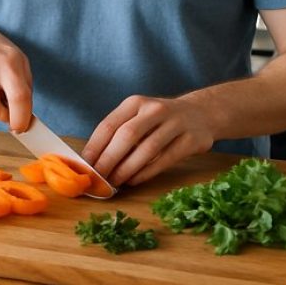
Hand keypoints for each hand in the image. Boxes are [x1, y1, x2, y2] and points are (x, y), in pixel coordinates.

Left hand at [81, 95, 214, 186]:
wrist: (201, 114)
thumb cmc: (159, 121)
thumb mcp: (138, 117)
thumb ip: (118, 134)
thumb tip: (92, 161)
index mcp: (135, 102)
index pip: (109, 125)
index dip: (94, 147)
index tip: (84, 166)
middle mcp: (155, 109)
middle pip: (127, 135)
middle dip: (109, 159)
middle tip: (99, 178)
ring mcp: (176, 123)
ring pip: (147, 149)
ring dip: (128, 169)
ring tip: (115, 182)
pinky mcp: (191, 139)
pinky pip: (165, 159)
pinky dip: (146, 172)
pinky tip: (134, 180)